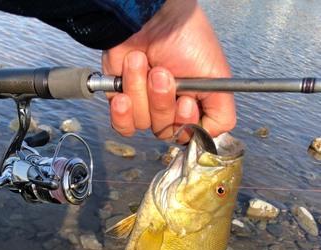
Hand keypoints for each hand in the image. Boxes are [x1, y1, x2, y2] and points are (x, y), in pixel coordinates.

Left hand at [102, 0, 235, 143]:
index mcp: (193, 103)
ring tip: (143, 63)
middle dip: (162, 102)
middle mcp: (170, 107)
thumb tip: (209, 138)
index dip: (186, 122)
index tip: (186, 100)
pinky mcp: (122, 101)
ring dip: (141, 92)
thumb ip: (222, 115)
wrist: (148, 17)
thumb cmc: (184, 36)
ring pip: (144, 124)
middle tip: (162, 73)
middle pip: (166, 131)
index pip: (190, 135)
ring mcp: (145, 105)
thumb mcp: (217, 77)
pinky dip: (123, 112)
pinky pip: (123, 125)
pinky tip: (122, 95)